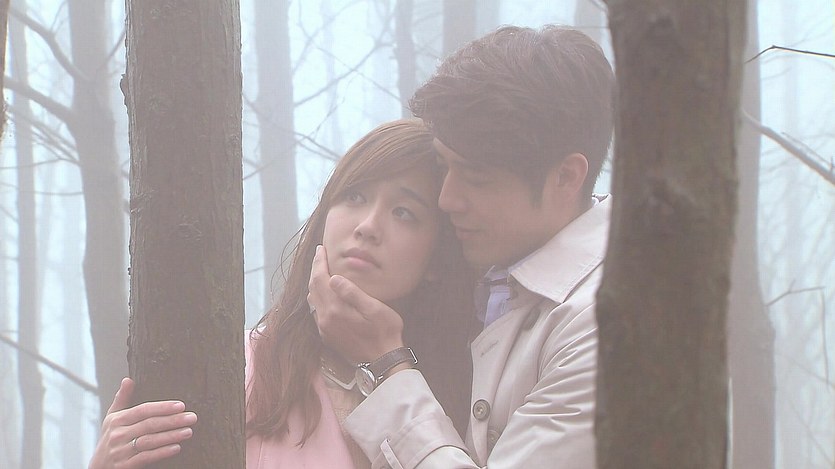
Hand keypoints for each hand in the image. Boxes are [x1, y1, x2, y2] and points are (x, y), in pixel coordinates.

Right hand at [89, 377, 196, 468]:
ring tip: (188, 431)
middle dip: (173, 420)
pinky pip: (145, 457)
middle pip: (149, 424)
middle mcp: (118, 434)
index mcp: (117, 420)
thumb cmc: (110, 440)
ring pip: (149, 441)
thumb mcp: (112, 419)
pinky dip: (161, 452)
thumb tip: (128, 380)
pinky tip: (176, 447)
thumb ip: (122, 399)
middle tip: (192, 418)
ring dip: (171, 436)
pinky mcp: (124, 466)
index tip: (181, 406)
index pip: (143, 410)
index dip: (162, 407)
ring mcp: (120, 451)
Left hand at [308, 245, 404, 363]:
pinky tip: (324, 294)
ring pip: (312, 301)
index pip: (321, 279)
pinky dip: (317, 298)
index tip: (321, 249)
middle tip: (319, 255)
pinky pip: (316, 312)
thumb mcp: (374, 309)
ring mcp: (324, 329)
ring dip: (314, 284)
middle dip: (315, 269)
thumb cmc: (385, 332)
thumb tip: (333, 278)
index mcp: (335, 309)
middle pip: (313, 288)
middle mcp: (325, 319)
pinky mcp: (327, 336)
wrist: (383, 360)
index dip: (319, 263)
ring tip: (321, 271)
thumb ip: (352, 293)